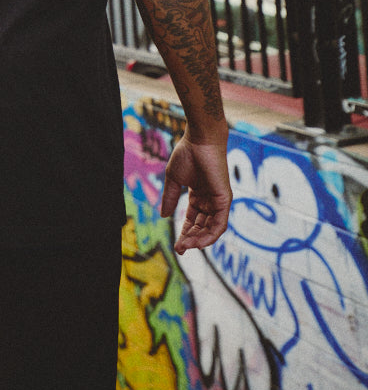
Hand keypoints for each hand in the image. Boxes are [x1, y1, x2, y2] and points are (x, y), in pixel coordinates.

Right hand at [160, 133, 231, 254]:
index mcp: (198, 196)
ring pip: (211, 229)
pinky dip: (209, 235)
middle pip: (202, 227)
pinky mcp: (224, 200)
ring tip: (185, 247)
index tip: (176, 245)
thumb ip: (170, 198)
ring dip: (199, 241)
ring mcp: (218, 201)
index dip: (184, 233)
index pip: (192, 220)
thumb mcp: (174, 180)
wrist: (199, 140)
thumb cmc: (187, 154)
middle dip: (191, 240)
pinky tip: (198, 242)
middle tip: (179, 249)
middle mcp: (210, 201)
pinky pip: (219, 224)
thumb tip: (164, 217)